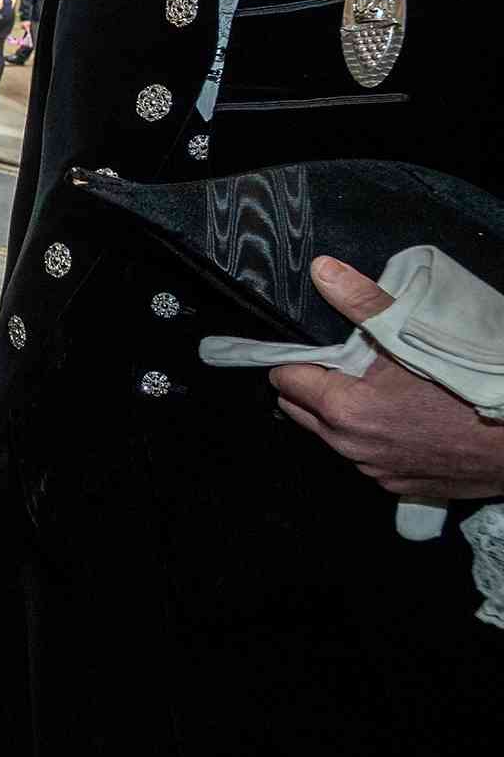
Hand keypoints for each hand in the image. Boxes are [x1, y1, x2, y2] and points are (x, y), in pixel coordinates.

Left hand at [272, 256, 503, 498]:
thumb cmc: (470, 386)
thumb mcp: (414, 333)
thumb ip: (363, 303)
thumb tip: (323, 271)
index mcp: (343, 409)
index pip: (286, 380)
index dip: (295, 359)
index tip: (313, 348)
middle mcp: (351, 446)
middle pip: (302, 410)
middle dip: (312, 386)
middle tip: (343, 364)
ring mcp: (376, 469)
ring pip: (334, 436)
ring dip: (343, 414)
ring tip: (376, 388)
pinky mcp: (401, 484)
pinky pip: (369, 458)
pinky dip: (374, 438)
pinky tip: (401, 418)